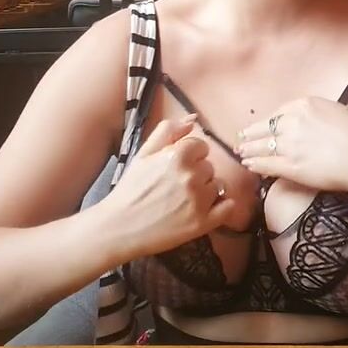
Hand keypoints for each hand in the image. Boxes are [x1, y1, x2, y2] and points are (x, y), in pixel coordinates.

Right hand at [105, 116, 234, 259]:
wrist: (119, 228)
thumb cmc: (130, 189)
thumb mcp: (143, 153)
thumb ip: (168, 131)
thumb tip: (193, 119)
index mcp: (178, 155)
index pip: (201, 146)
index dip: (190, 156)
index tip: (176, 168)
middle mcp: (192, 176)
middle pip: (209, 166)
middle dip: (196, 173)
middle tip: (176, 186)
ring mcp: (199, 200)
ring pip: (217, 185)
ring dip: (206, 190)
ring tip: (184, 200)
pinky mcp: (203, 223)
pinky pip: (228, 206)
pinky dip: (221, 206)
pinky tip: (205, 209)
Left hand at [237, 97, 347, 193]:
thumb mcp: (337, 113)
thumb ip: (317, 116)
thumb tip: (307, 125)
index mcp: (305, 105)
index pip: (278, 113)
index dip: (266, 122)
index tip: (260, 127)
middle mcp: (293, 121)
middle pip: (264, 128)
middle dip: (251, 135)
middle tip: (242, 140)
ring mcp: (290, 144)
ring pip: (261, 146)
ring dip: (249, 150)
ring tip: (242, 153)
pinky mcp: (290, 165)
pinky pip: (266, 164)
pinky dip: (255, 164)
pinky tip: (250, 165)